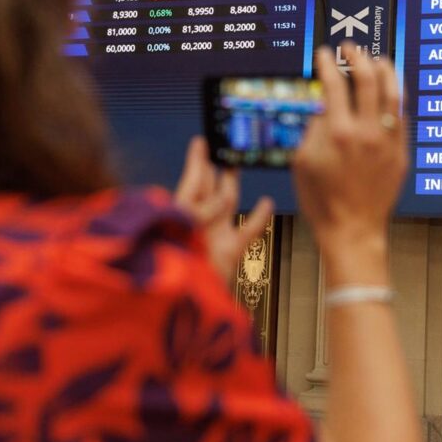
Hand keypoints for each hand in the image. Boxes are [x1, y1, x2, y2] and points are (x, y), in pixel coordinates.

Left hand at [173, 137, 274, 283]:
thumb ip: (204, 210)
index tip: (200, 141)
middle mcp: (197, 223)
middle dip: (214, 168)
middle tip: (222, 149)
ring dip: (231, 185)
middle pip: (208, 188)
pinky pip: (247, 231)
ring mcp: (214, 237)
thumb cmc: (174, 264)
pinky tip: (266, 203)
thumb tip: (223, 200)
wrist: (186, 300)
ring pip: (227, 204)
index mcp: (180, 214)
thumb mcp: (183, 227)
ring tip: (235, 166)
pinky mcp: (229, 253)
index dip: (196, 160)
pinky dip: (258, 217)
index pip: (191, 181)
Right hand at [293, 45, 407, 269]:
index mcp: (338, 133)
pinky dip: (395, 97)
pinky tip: (389, 90)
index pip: (333, 85)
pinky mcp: (400, 153)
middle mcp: (366, 133)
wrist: (352, 231)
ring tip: (378, 59)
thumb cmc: (323, 201)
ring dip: (385, 70)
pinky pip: (401, 116)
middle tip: (351, 49)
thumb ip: (313, 128)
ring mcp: (387, 142)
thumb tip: (323, 104)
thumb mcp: (303, 162)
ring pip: (393, 93)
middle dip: (358, 58)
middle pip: (367, 79)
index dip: (328, 64)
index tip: (324, 55)